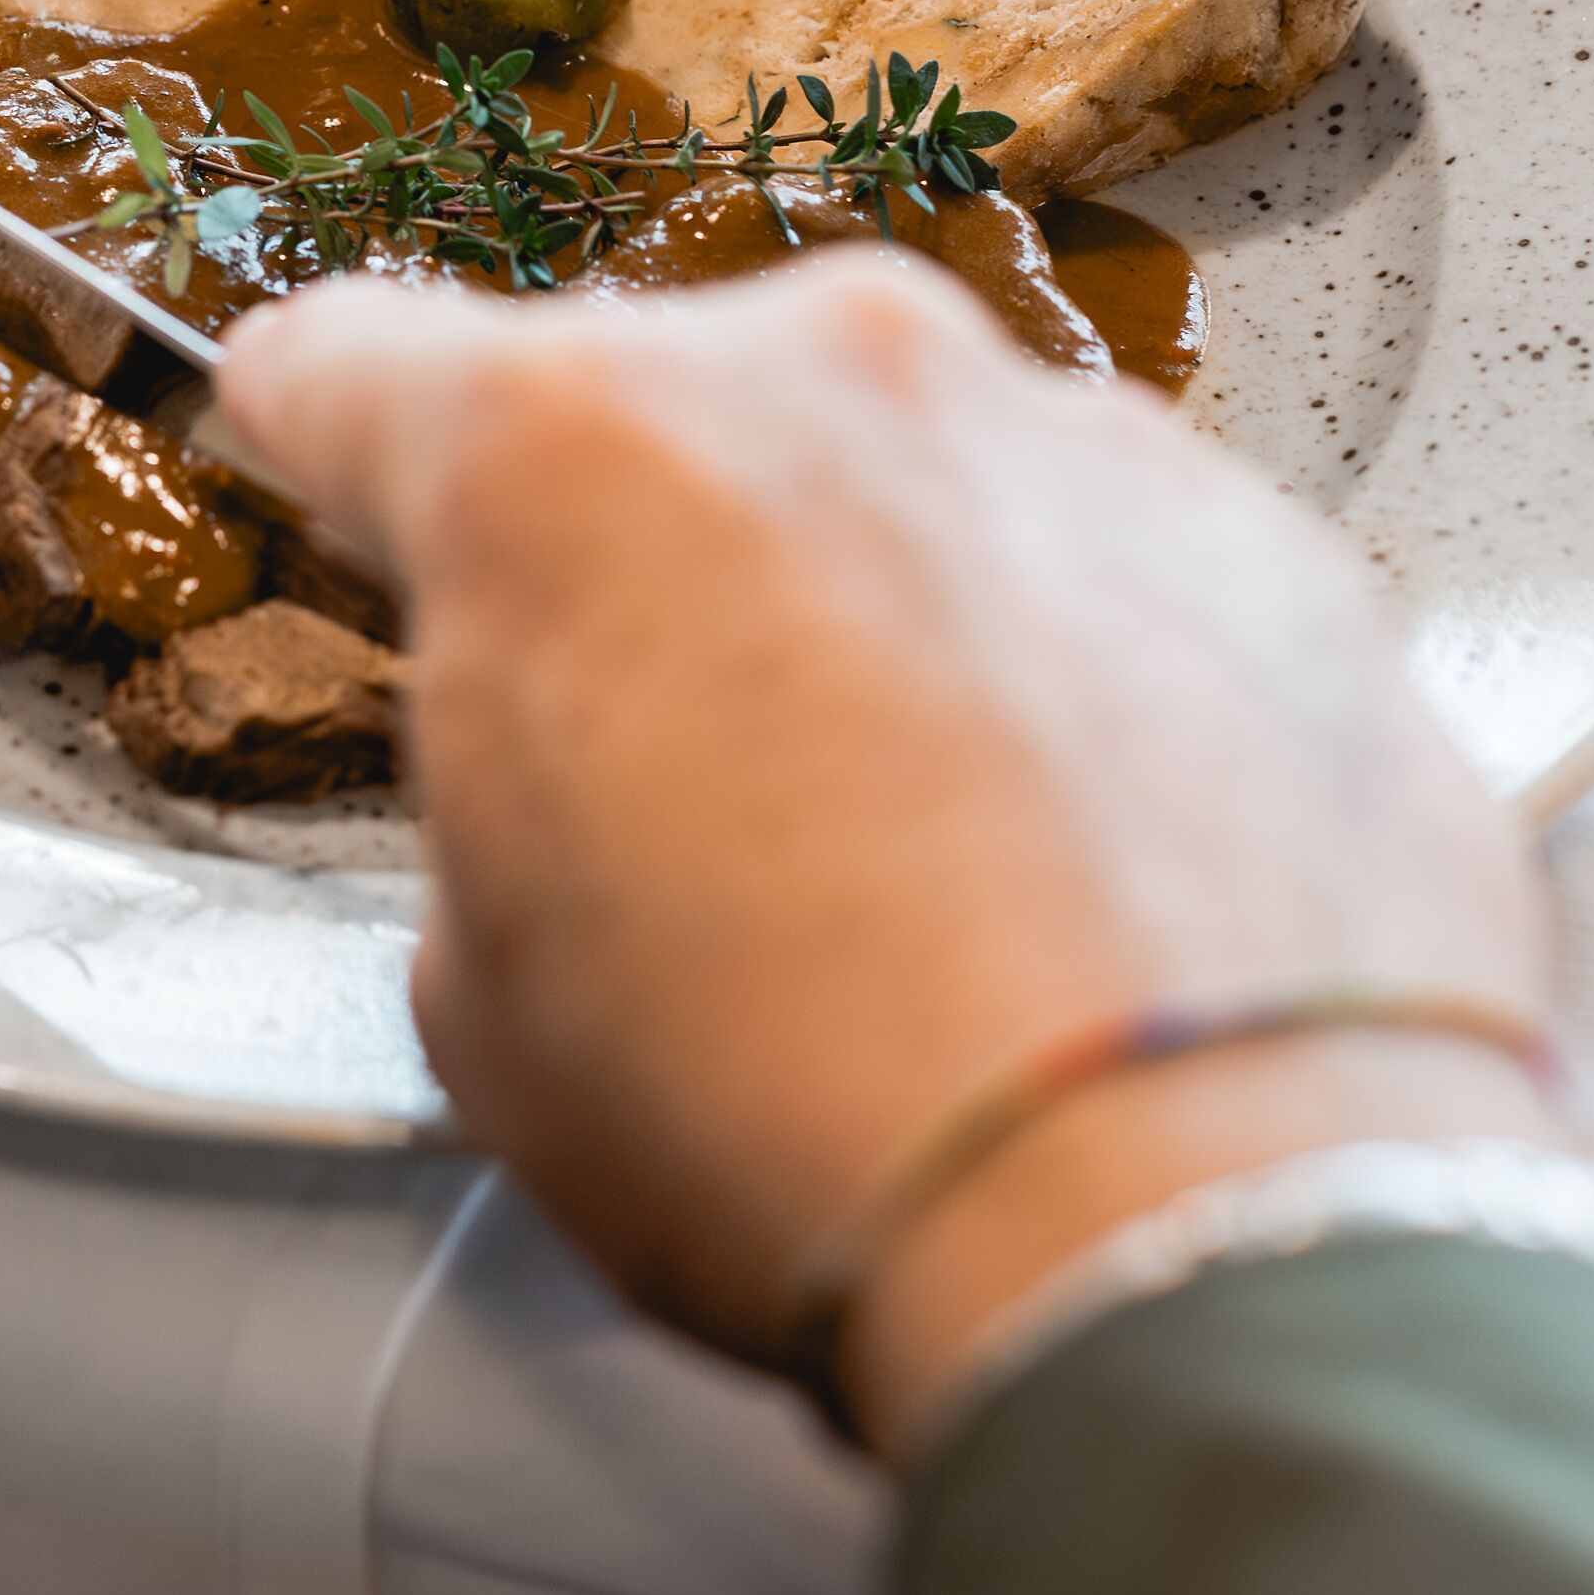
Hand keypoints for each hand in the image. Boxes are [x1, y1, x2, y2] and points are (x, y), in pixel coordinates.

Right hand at [219, 249, 1551, 1453]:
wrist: (1194, 1228)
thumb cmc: (818, 1123)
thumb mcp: (494, 1003)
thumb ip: (497, 801)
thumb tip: (572, 804)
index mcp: (565, 456)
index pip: (353, 366)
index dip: (324, 444)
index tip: (334, 468)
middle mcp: (828, 380)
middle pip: (667, 421)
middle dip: (648, 568)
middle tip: (673, 792)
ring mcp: (1072, 444)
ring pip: (909, 490)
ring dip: (884, 625)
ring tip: (918, 878)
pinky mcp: (1269, 551)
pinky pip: (1115, 584)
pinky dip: (1083, 692)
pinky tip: (1083, 883)